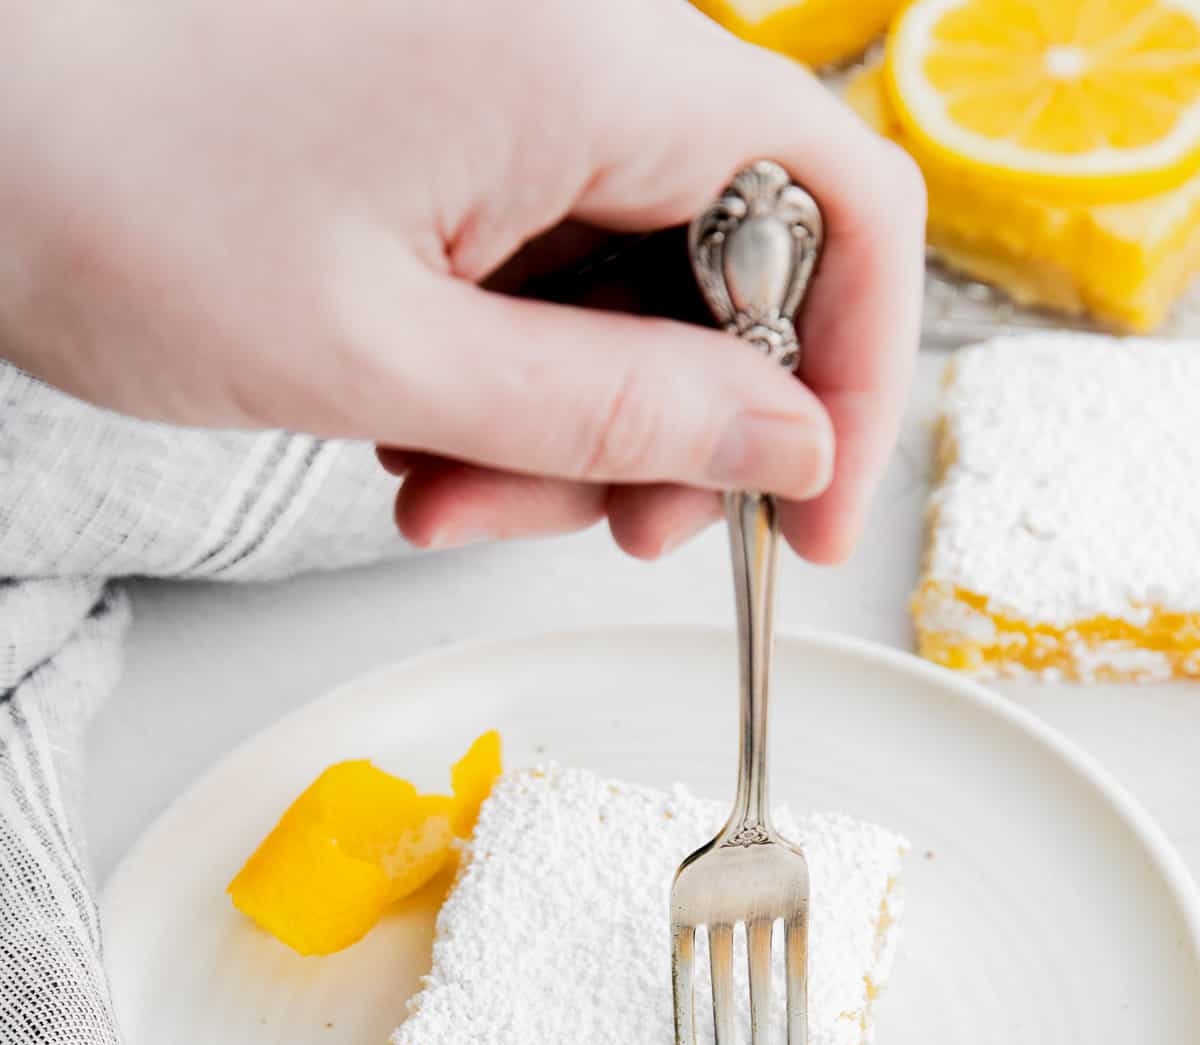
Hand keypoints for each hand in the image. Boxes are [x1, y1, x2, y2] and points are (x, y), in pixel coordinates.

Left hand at [2, 0, 924, 561]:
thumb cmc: (119, 200)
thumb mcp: (392, 363)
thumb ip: (618, 413)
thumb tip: (788, 443)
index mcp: (590, 64)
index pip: (844, 203)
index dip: (859, 377)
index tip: (815, 517)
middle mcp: (576, 49)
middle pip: (742, 263)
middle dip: (677, 431)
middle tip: (598, 533)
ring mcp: (513, 84)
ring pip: (639, 290)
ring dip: (571, 429)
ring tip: (439, 489)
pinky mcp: (456, 128)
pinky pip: (549, 272)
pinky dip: (508, 381)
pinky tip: (415, 432)